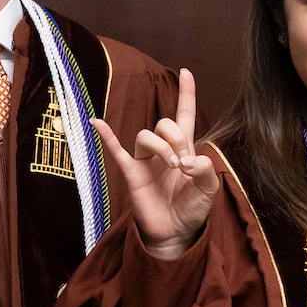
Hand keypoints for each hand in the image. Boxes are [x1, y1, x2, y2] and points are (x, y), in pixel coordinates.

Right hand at [92, 69, 219, 260]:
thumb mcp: (209, 188)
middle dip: (175, 137)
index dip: (186, 94)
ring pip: (145, 135)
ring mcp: (145, 160)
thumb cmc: (192, 209)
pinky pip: (116, 151)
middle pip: (164, 123)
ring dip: (161, 146)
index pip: (184, 114)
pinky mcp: (131, 173)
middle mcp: (163, 150)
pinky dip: (106, 136)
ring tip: (172, 166)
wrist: (176, 233)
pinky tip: (97, 122)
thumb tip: (186, 159)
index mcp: (184, 149)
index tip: (187, 72)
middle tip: (182, 162)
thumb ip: (204, 169)